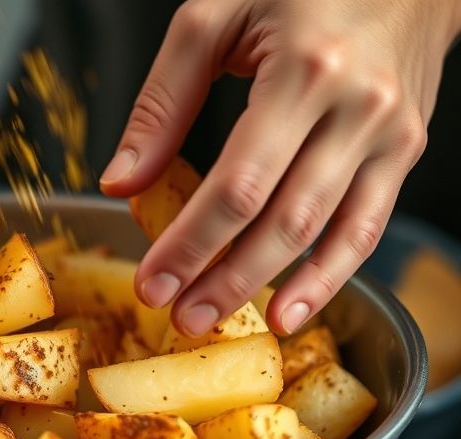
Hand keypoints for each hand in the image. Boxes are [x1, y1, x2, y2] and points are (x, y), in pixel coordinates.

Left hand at [100, 0, 460, 335]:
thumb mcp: (213, 19)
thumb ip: (162, 102)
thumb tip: (123, 181)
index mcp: (304, 72)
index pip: (237, 184)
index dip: (191, 244)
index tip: (151, 283)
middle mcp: (356, 109)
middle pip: (281, 219)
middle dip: (223, 278)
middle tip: (178, 318)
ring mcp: (388, 136)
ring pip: (326, 234)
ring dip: (269, 288)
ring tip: (218, 319)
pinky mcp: (403, 152)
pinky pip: (366, 228)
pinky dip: (329, 278)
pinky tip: (292, 312)